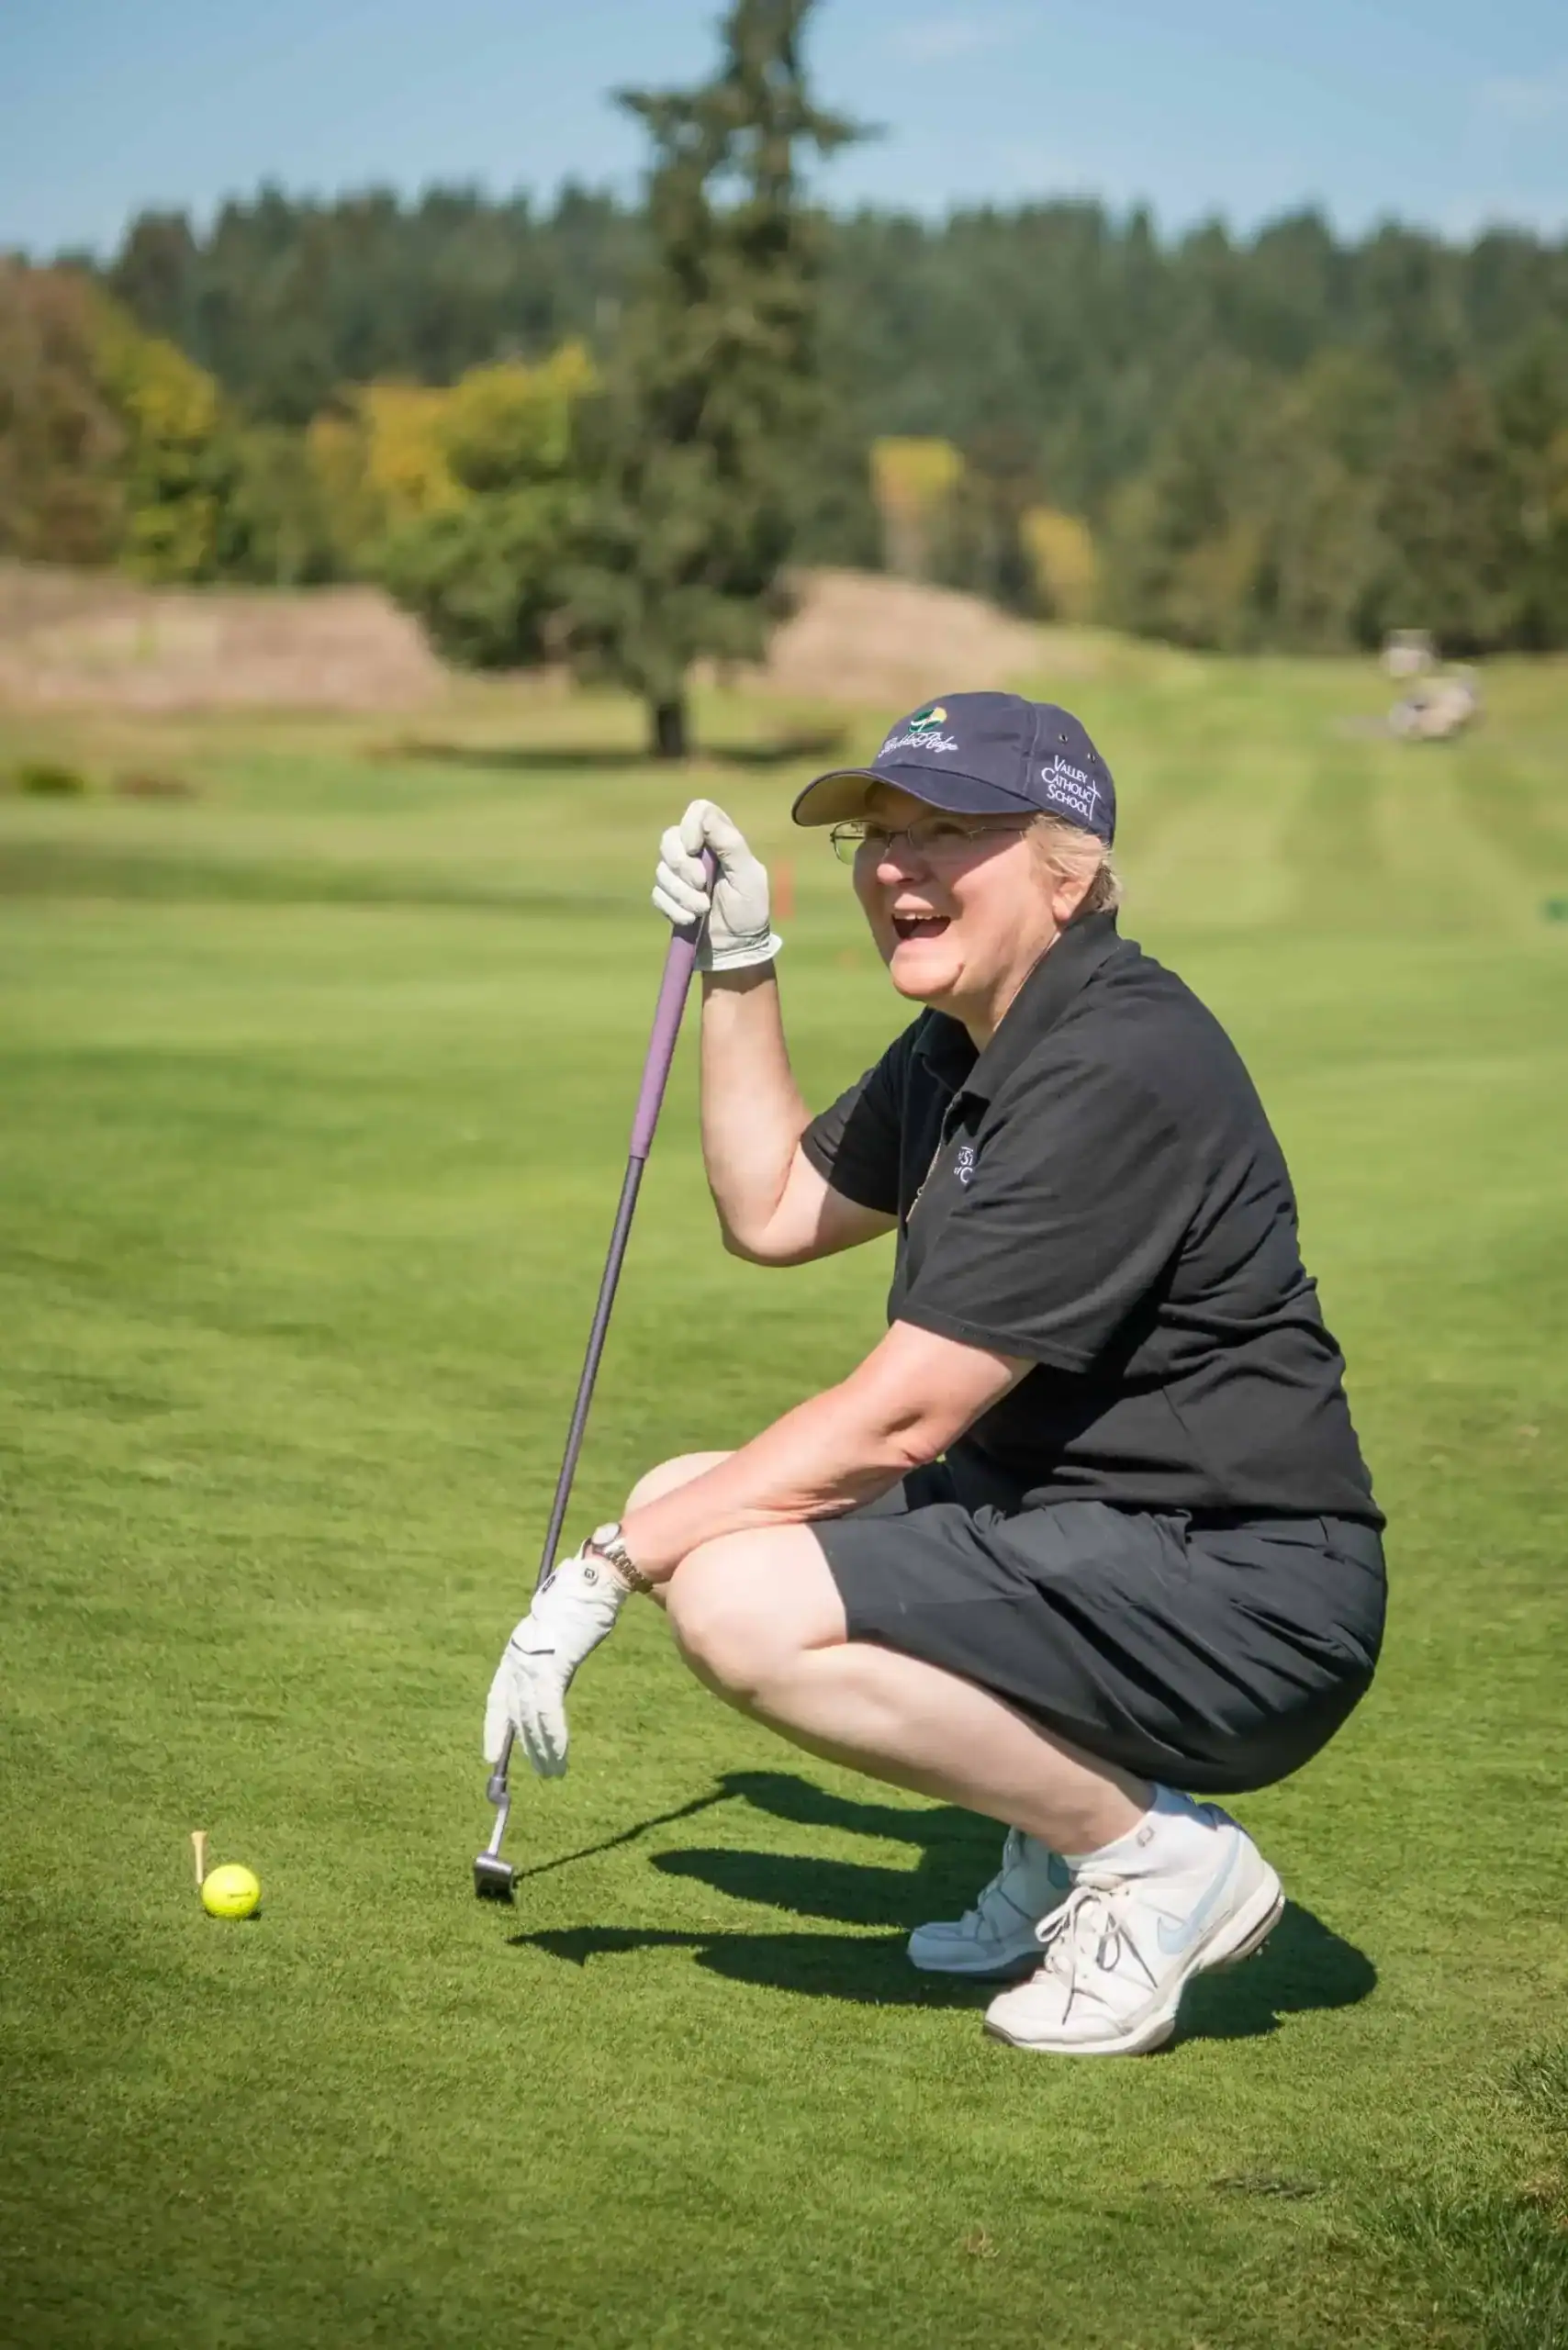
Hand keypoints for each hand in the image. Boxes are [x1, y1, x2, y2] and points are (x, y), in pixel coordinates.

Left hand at [482, 1552, 628, 1777]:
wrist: (593, 1579)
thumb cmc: (581, 1601)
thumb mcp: (557, 1634)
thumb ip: (550, 1658)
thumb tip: (553, 1683)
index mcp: (516, 1650)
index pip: (498, 1697)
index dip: (495, 1728)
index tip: (491, 1754)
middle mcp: (517, 1657)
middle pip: (517, 1712)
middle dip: (527, 1746)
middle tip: (540, 1772)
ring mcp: (532, 1661)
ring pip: (531, 1717)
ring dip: (543, 1749)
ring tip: (553, 1772)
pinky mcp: (551, 1664)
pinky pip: (548, 1710)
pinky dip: (553, 1735)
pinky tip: (559, 1754)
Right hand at [653, 799, 780, 972]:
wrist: (737, 948)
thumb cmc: (749, 910)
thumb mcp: (748, 875)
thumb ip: (730, 843)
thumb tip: (704, 814)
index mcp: (721, 840)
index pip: (698, 811)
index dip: (690, 826)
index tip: (695, 849)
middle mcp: (697, 852)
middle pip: (670, 838)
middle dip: (682, 865)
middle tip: (702, 884)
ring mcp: (680, 875)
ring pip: (661, 869)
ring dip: (681, 893)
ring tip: (703, 909)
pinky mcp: (669, 897)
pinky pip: (657, 894)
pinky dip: (674, 908)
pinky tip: (691, 920)